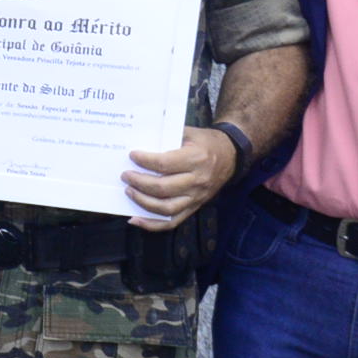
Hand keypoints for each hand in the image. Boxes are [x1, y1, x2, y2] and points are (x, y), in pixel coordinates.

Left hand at [120, 125, 239, 229]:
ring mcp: (197, 197)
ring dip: (143, 202)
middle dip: (139, 182)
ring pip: (166, 208)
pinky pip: (172, 221)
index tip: (132, 155)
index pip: (165, 164)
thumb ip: (167, 137)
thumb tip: (139, 142)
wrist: (231, 156)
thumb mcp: (189, 133)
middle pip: (163, 188)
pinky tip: (135, 219)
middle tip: (126, 175)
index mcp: (197, 159)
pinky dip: (152, 224)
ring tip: (129, 191)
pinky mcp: (195, 207)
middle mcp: (198, 181)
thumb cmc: (206, 142)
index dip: (145, 161)